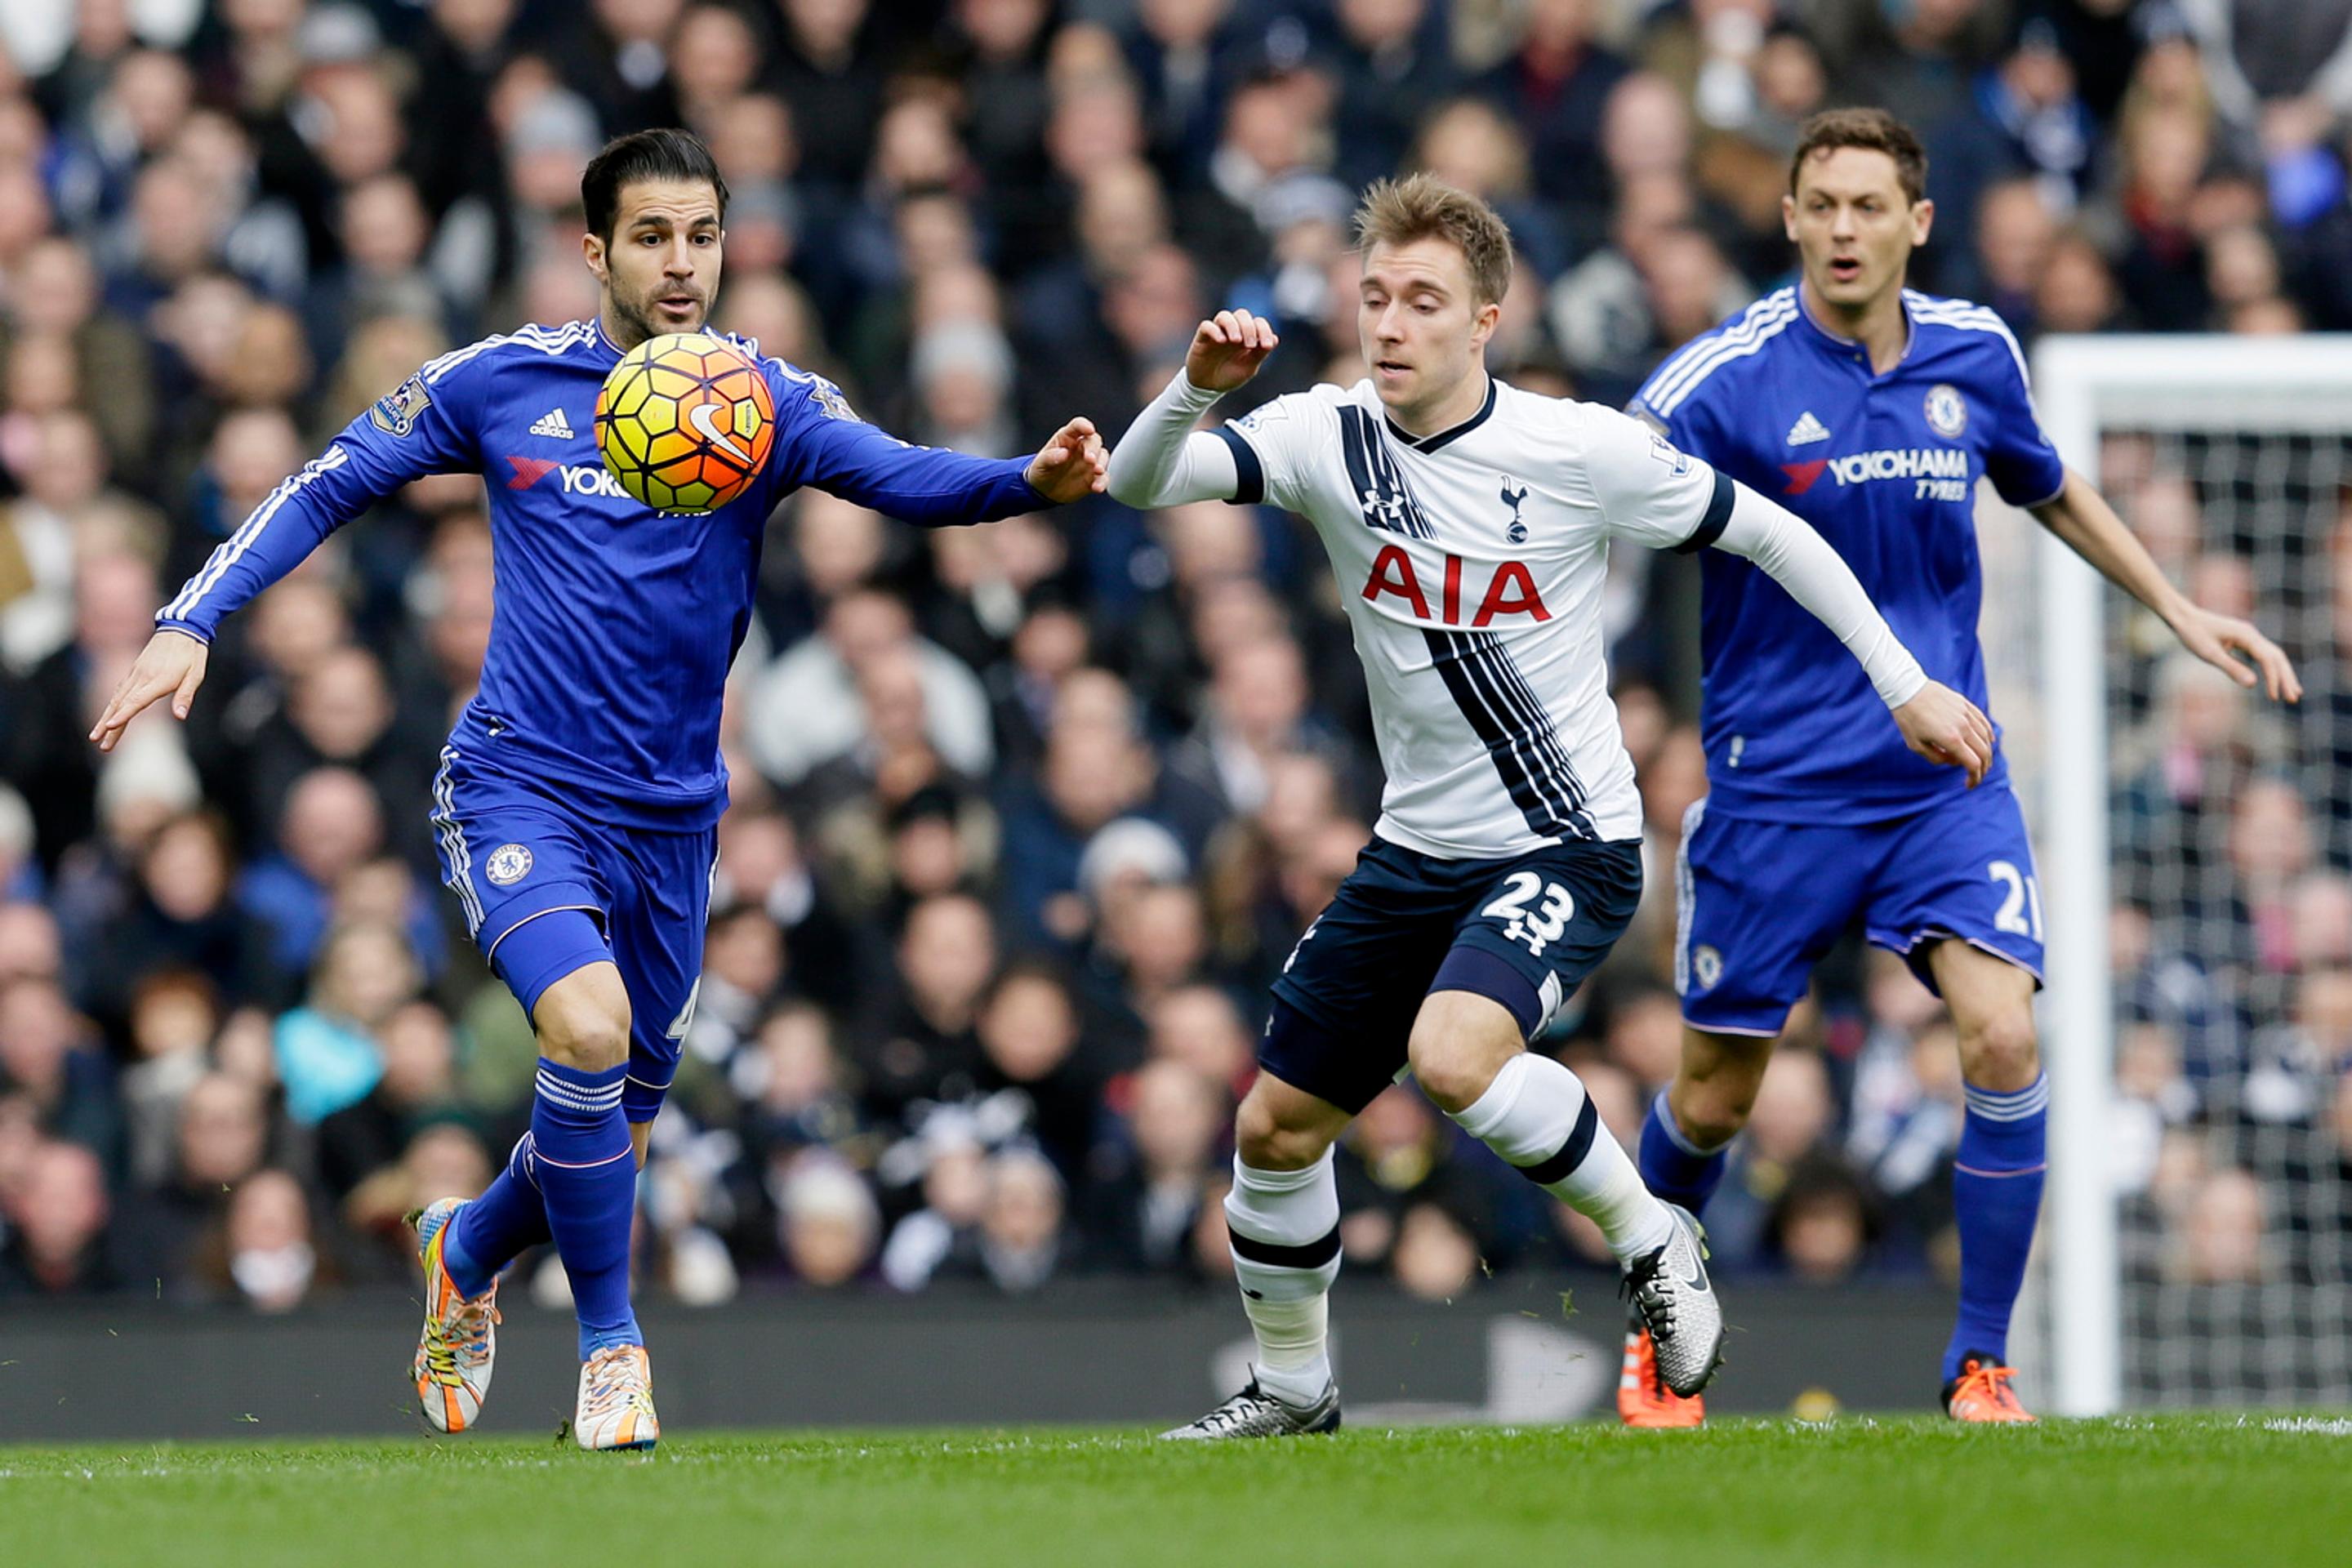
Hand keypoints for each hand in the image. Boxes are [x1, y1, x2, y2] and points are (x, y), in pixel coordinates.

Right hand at [89, 629, 208, 753]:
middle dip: (108, 725)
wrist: (181, 629)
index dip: (123, 715)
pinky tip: (108, 714)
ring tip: (97, 734)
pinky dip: (112, 704)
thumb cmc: (191, 654)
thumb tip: (180, 716)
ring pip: (116, 698)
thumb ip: (185, 696)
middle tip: (97, 742)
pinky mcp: (135, 671)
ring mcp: (136, 673)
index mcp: (159, 680)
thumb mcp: (196, 674)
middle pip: (120, 704)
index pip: (137, 701)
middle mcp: (142, 677)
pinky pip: (120, 690)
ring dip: (106, 717)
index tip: (110, 726)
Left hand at [1025, 417, 1107, 503]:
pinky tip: (1097, 487)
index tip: (1089, 430)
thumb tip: (1064, 453)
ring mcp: (1089, 462)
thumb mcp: (1040, 463)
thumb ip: (1050, 457)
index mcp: (1066, 438)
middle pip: (1093, 441)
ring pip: (1102, 456)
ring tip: (1097, 471)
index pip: (1077, 426)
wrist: (1044, 491)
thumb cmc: (1042, 470)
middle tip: (1090, 459)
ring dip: (1102, 463)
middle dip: (1094, 449)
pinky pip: (1103, 477)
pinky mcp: (1093, 477)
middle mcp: (1081, 447)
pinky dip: (1102, 481)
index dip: (1084, 426)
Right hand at [1185, 308, 1277, 392]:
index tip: (1266, 345)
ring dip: (1232, 325)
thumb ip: (1260, 354)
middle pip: (1242, 315)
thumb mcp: (1248, 368)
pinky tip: (1221, 341)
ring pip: (1224, 316)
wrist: (1208, 388)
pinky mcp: (1202, 338)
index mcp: (1246, 336)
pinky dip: (1214, 330)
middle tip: (1249, 345)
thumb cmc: (1229, 376)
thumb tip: (1275, 339)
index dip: (1264, 330)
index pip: (1258, 322)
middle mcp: (1233, 330)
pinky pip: (1206, 326)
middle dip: (1249, 327)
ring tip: (1236, 340)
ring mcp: (1217, 332)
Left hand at [1891, 680, 1994, 786]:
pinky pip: (1983, 722)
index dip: (1974, 778)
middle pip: (1984, 753)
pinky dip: (1988, 735)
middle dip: (1983, 769)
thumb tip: (1954, 761)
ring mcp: (1966, 714)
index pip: (1973, 764)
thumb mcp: (1916, 745)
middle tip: (1976, 776)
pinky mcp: (1966, 705)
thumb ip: (1936, 758)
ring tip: (1981, 762)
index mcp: (1951, 739)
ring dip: (1987, 753)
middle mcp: (1963, 727)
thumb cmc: (1908, 719)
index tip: (1969, 785)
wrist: (1907, 689)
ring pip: (1986, 738)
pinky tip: (1988, 741)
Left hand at [2168, 603, 2301, 703]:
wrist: (2183, 617)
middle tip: (2294, 698)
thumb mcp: (2210, 654)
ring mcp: (2248, 636)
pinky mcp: (2242, 640)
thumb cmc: (2193, 634)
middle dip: (2286, 678)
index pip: (2268, 659)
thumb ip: (2231, 668)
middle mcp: (2252, 634)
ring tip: (2291, 692)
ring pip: (2272, 656)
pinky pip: (2262, 655)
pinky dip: (2270, 668)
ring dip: (2282, 674)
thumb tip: (2253, 684)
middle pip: (2277, 657)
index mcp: (2246, 635)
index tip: (2275, 697)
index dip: (2274, 679)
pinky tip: (2273, 680)